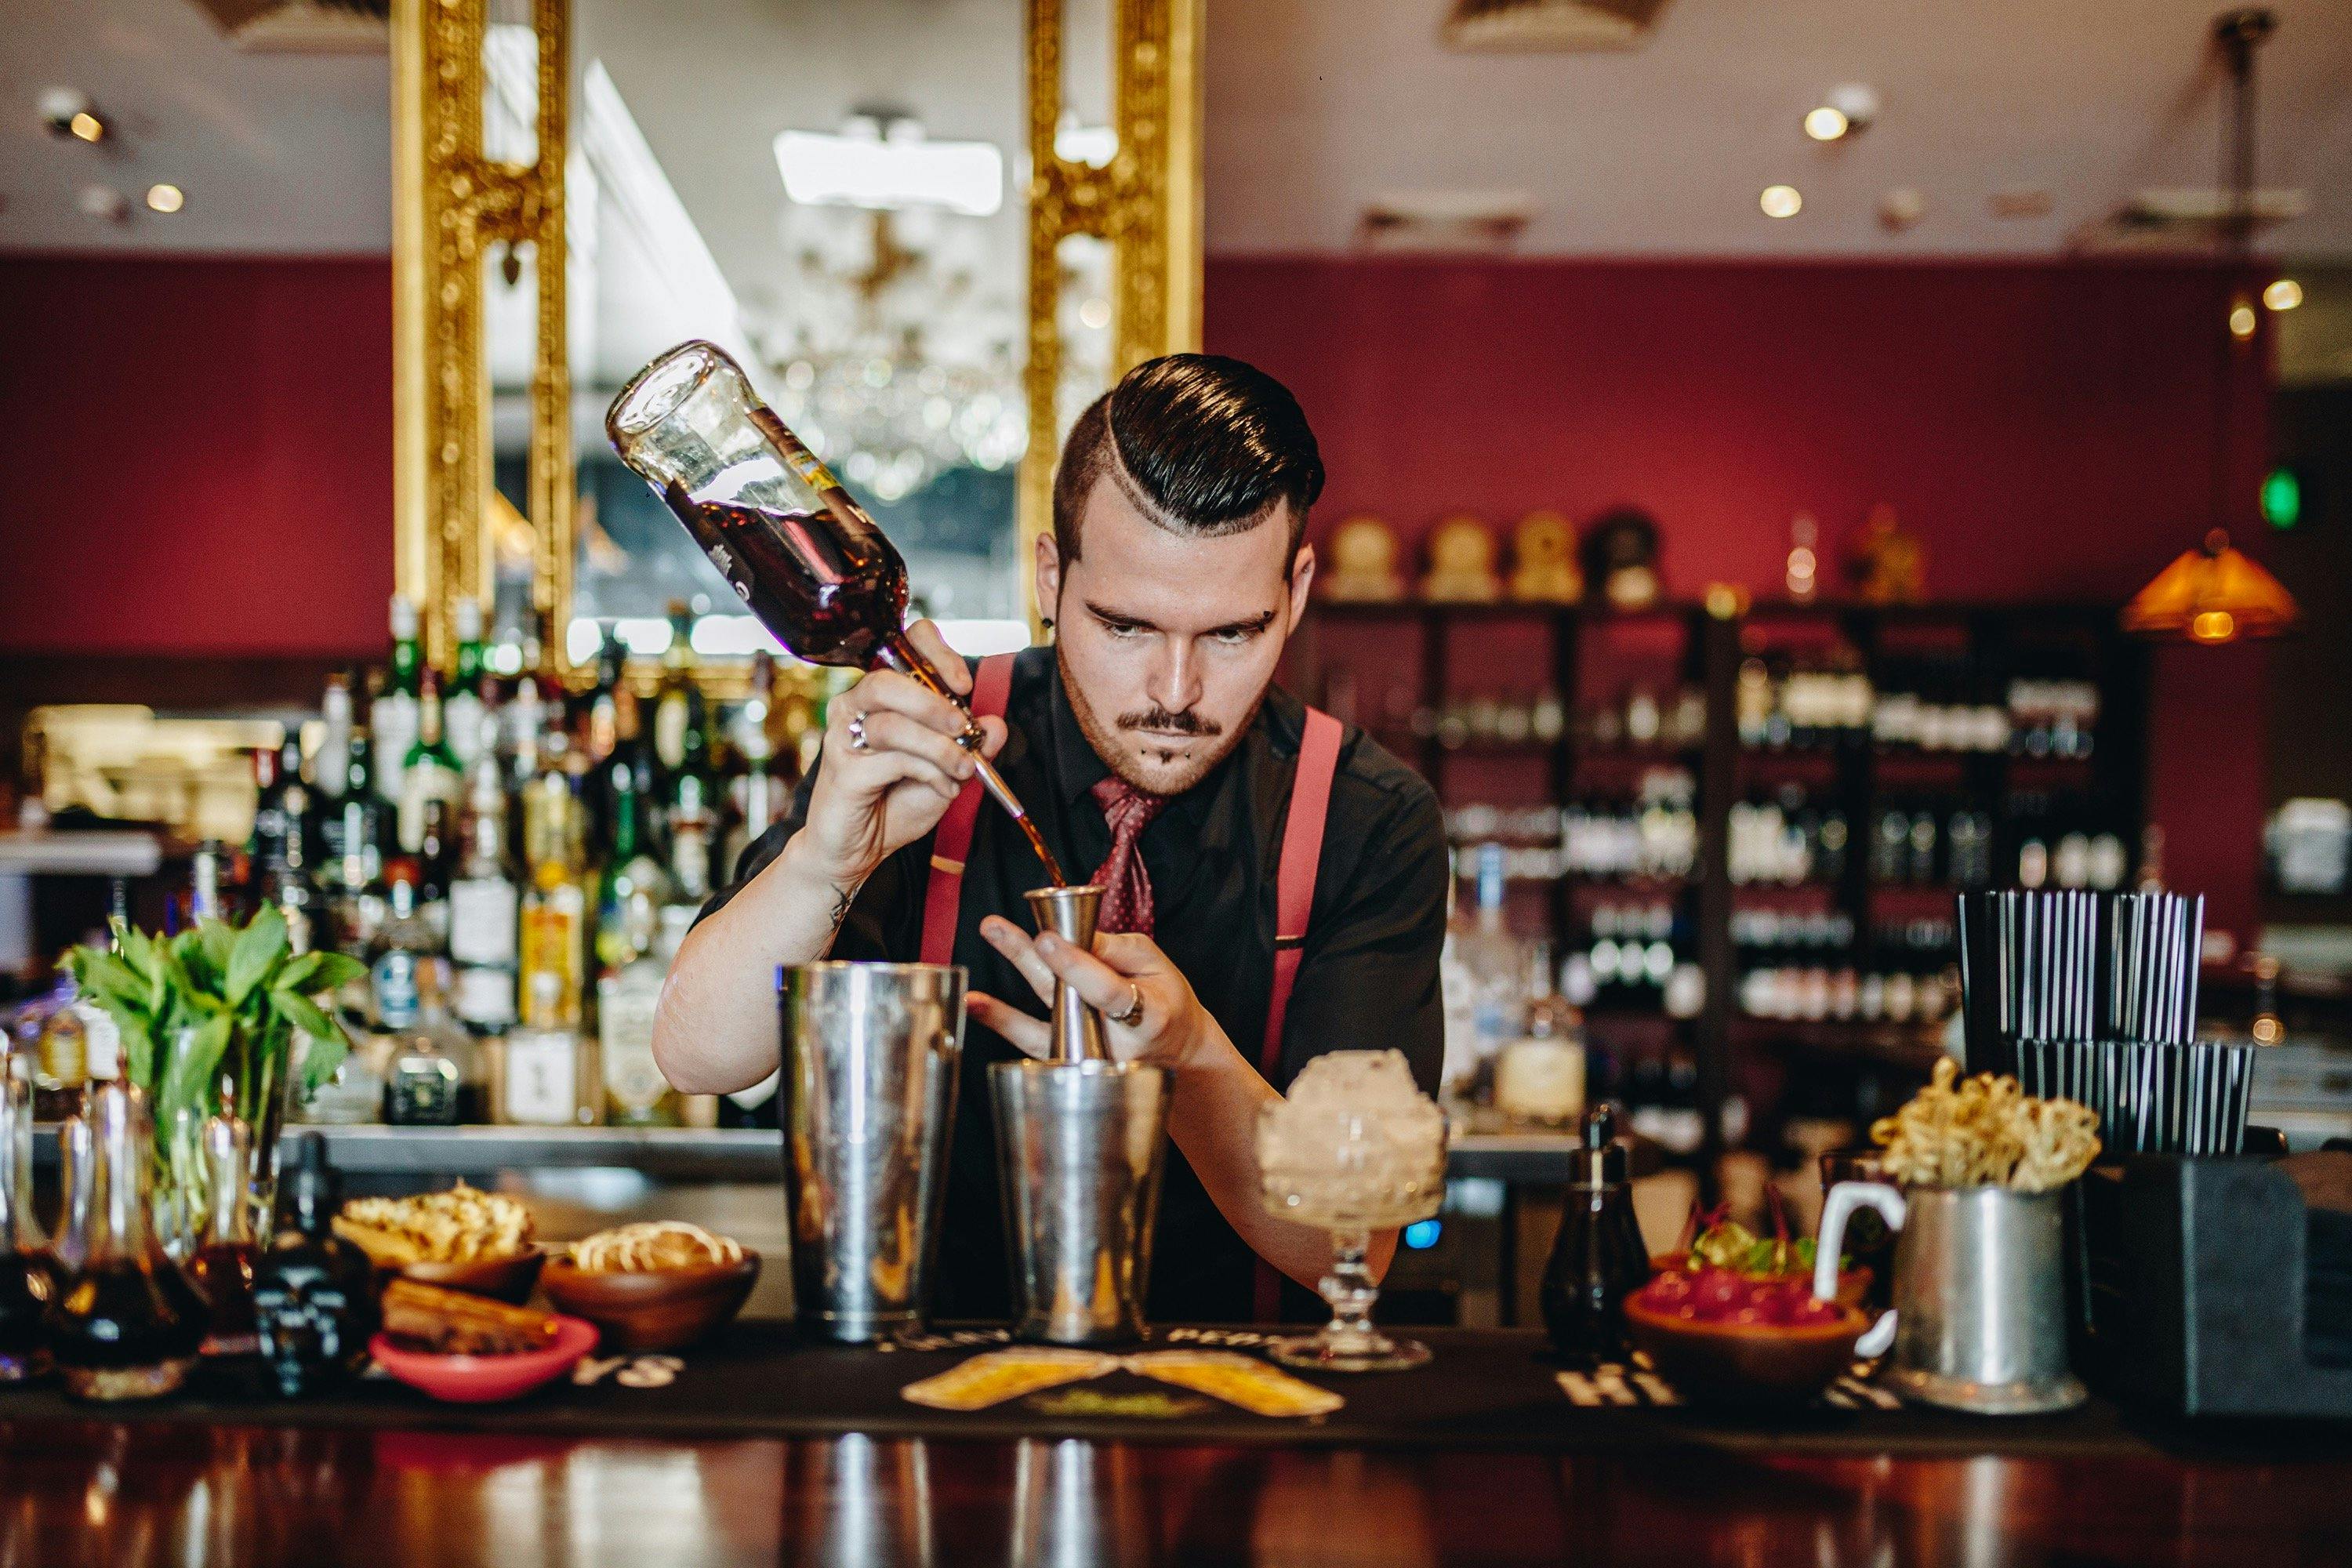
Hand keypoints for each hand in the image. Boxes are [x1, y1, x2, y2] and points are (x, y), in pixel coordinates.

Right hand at [792, 620, 1006, 887]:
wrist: (860, 850)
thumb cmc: (897, 802)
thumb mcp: (948, 771)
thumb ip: (971, 745)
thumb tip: (996, 723)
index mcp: (883, 695)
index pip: (904, 646)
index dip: (937, 654)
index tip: (964, 685)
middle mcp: (856, 706)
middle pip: (888, 680)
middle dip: (934, 703)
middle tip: (962, 729)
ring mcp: (843, 736)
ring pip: (891, 723)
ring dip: (937, 747)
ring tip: (961, 768)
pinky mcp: (841, 769)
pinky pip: (890, 760)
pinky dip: (926, 772)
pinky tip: (941, 787)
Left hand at [967, 917, 1209, 1070]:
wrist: (1178, 1055)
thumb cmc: (1168, 1002)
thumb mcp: (1159, 965)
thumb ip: (1116, 948)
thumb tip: (1072, 931)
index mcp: (1147, 1016)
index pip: (1105, 990)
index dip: (1074, 965)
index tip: (1046, 937)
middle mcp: (1114, 1043)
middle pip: (1065, 1001)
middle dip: (1030, 962)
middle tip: (996, 930)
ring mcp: (1090, 1058)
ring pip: (1042, 1028)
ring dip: (1003, 1007)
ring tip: (974, 989)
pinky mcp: (1071, 1063)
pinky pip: (1033, 1045)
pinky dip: (1003, 1023)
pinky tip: (977, 1006)